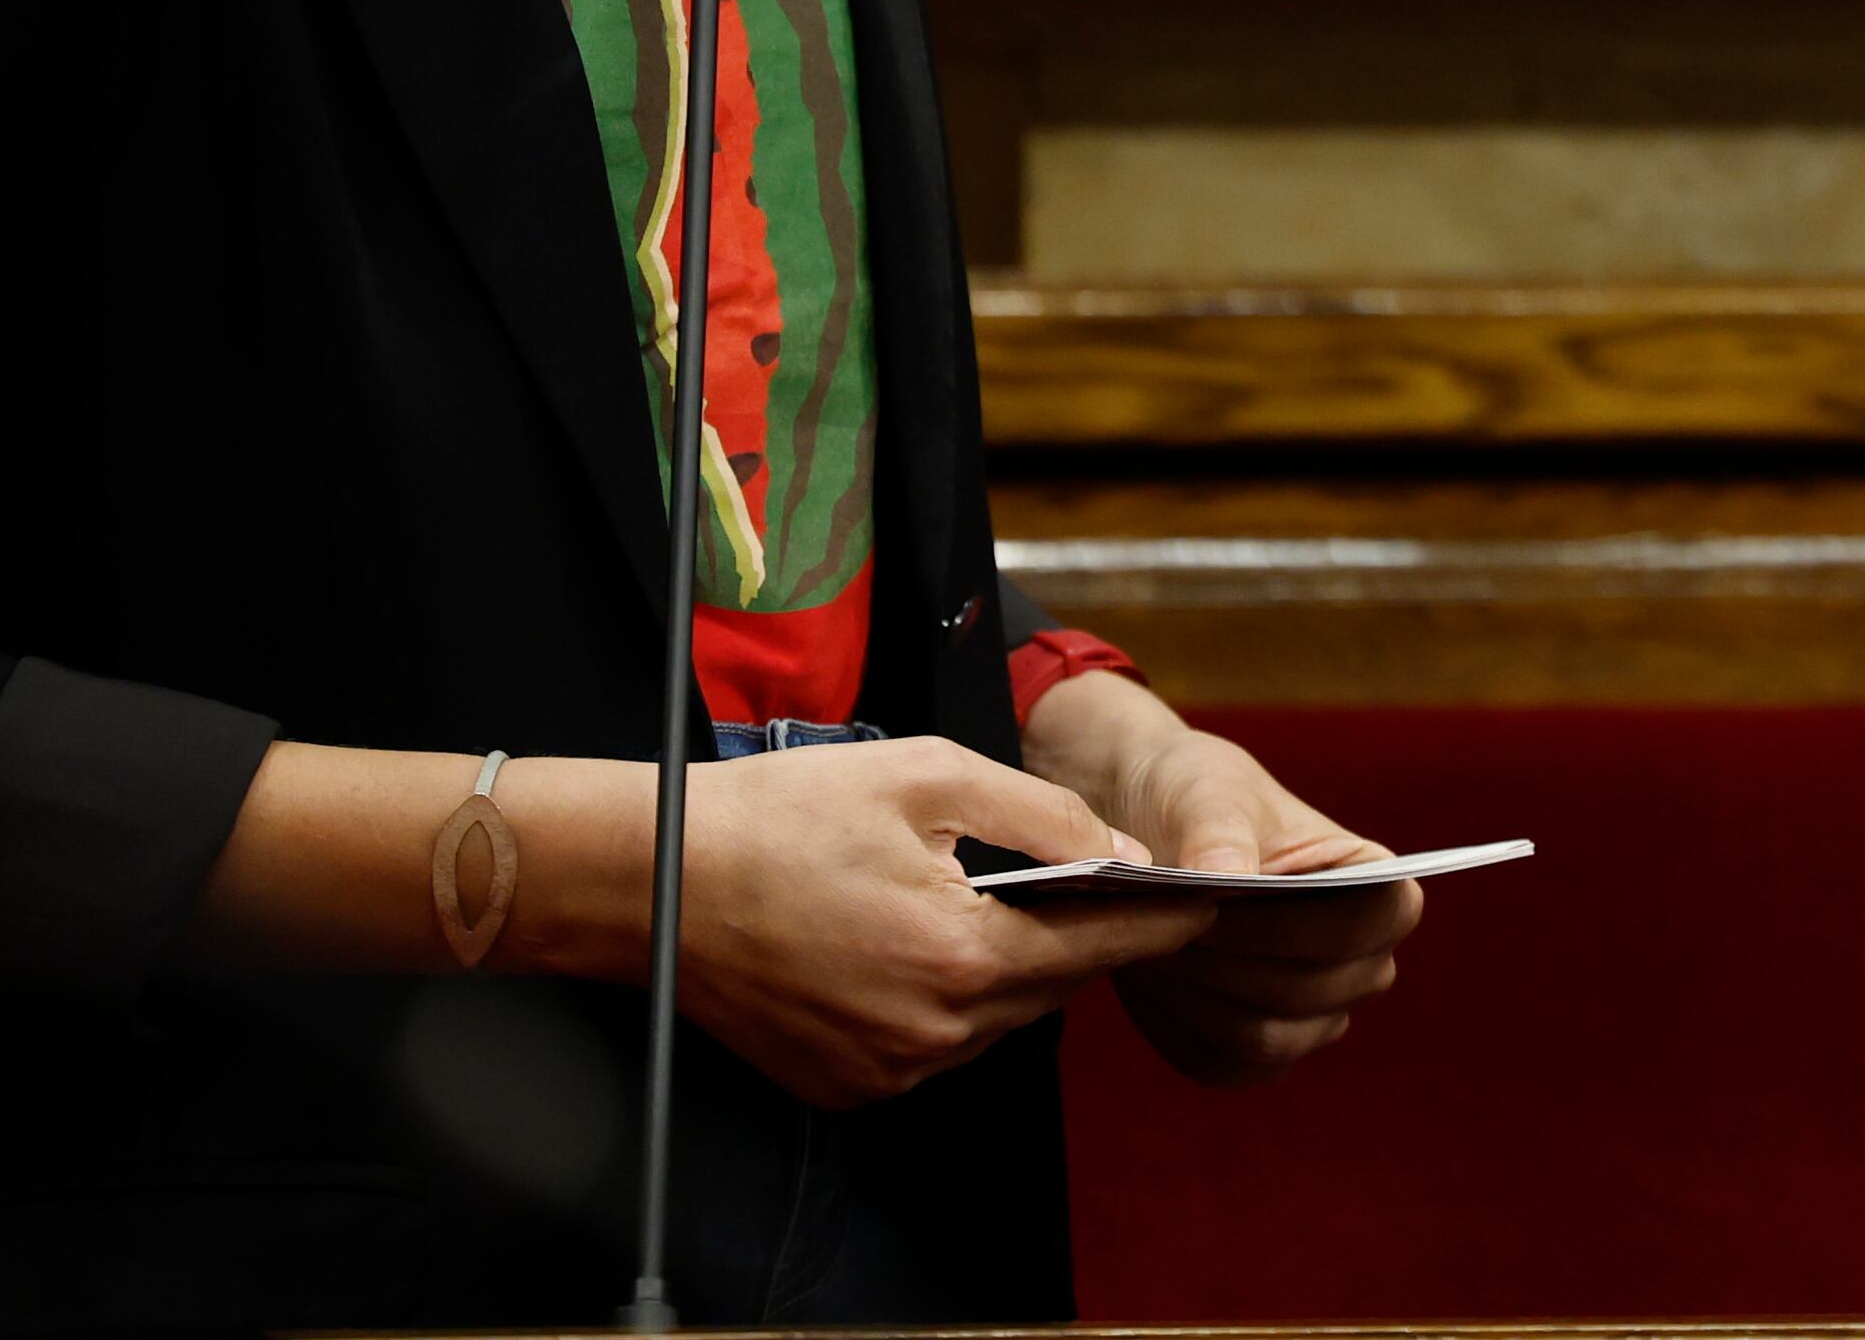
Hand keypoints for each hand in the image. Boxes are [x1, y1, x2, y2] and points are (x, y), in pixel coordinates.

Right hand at [668, 736, 1214, 1109]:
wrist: (654, 882)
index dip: (1160, 922)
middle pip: (1050, 987)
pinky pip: (932, 1043)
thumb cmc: (786, 815)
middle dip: (1068, 934)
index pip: (1102, 948)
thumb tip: (1121, 856)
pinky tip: (899, 941)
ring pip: (994, 1018)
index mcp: (962, 955)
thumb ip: (1043, 818)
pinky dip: (940, 997)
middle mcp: (933, 1031)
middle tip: (1067, 878)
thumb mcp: (929, 778)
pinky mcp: (849, 1087)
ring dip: (1001, 966)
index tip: (1210, 906)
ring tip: (961, 898)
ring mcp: (888, 1070)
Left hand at [1024, 669, 1422, 1087]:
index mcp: (1381, 888)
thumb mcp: (1205, 789)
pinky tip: (1147, 971)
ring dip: (1193, 992)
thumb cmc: (1197, 798)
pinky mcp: (1259, 1055)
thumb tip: (1231, 875)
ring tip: (1148, 941)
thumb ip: (1220, 829)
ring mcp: (1317, 1017)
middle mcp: (1365, 963)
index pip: (1368, 925)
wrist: (1150, 833)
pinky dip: (1173, 1021)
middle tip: (1156, 924)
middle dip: (1224, 960)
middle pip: (1307, 990)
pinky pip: (1219, 1060)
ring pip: (1261, 1036)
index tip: (1211, 902)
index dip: (1289, 924)